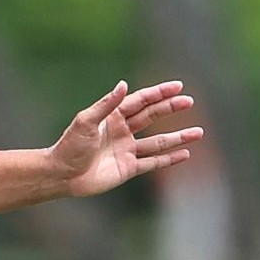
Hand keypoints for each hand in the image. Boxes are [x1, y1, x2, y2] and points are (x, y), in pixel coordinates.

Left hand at [54, 80, 203, 196]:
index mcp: (112, 117)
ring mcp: (126, 150)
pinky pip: (153, 162)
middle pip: (151, 117)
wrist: (61, 174)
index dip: (158, 94)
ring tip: (198, 132)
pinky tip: (185, 154)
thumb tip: (124, 84)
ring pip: (157, 142)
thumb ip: (107, 105)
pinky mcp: (128, 168)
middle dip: (170, 109)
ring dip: (177, 137)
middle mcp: (121, 131)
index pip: (140, 102)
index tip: (177, 86)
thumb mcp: (86, 121)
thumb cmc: (69, 145)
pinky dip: (169, 159)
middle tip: (190, 102)